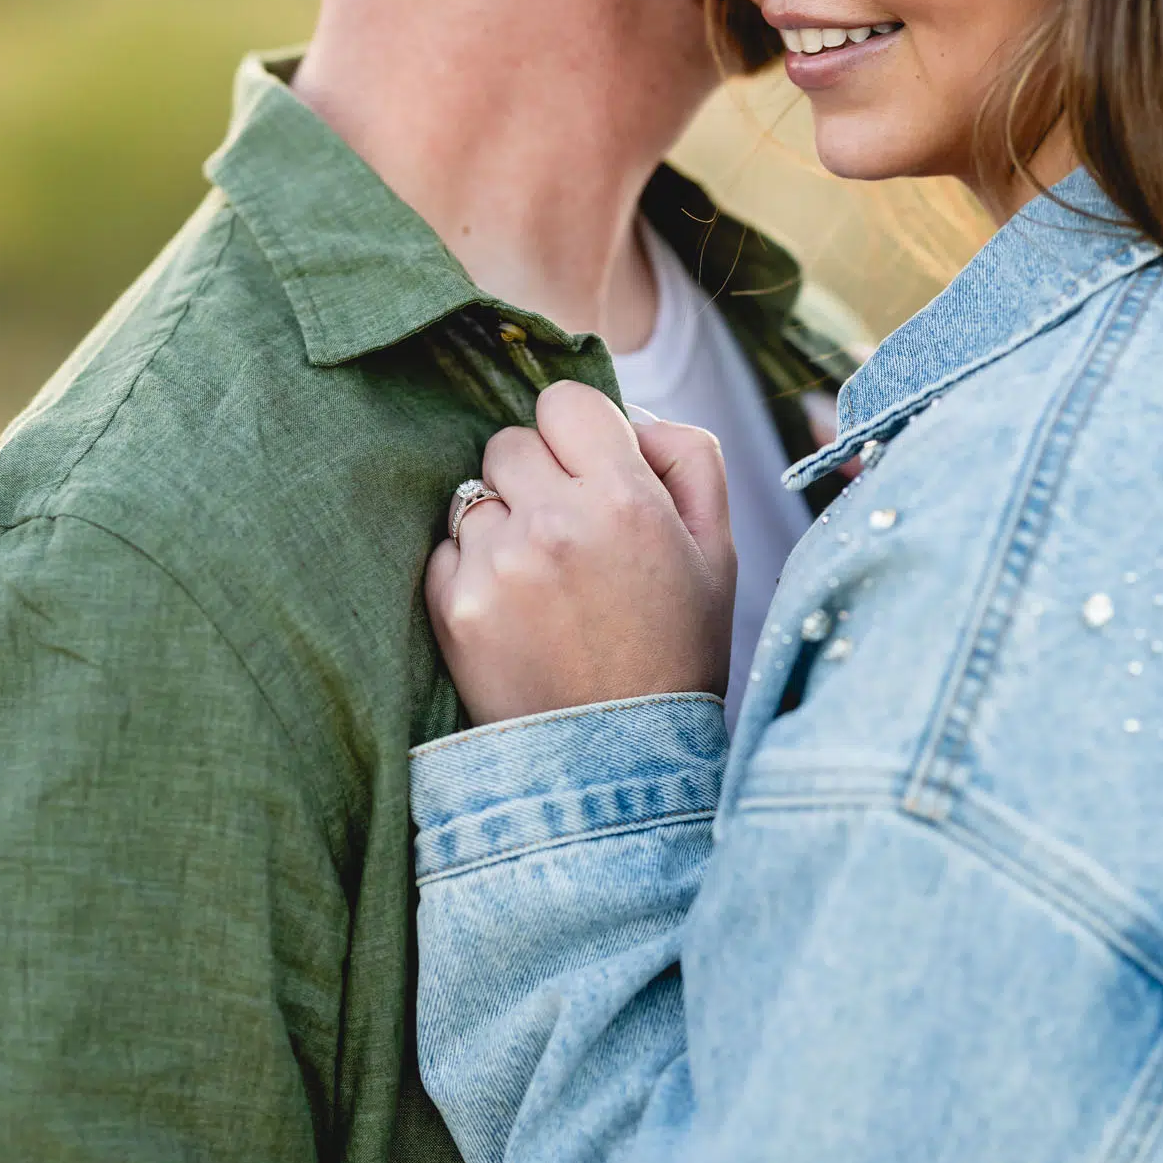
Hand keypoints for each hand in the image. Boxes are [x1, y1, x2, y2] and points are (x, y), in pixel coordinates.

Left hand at [426, 382, 735, 726]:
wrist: (622, 762)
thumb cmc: (676, 649)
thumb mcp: (718, 551)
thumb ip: (687, 458)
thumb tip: (631, 416)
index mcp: (624, 498)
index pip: (564, 400)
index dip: (579, 433)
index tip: (589, 473)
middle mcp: (553, 521)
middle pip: (510, 442)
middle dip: (536, 476)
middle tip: (569, 536)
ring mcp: (496, 565)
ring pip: (473, 495)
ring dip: (502, 524)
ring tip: (543, 584)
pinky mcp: (452, 606)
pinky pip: (445, 549)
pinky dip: (472, 571)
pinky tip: (514, 614)